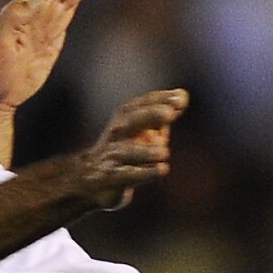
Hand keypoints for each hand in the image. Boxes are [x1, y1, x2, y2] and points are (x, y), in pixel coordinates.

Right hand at [70, 89, 183, 212]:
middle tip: (169, 114)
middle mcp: (117, 132)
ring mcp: (112, 155)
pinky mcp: (110, 177)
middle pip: (131, 120)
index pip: (142, 104)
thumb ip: (162, 114)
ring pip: (127, 151)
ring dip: (145, 151)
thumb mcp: (144, 129)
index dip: (160, 99)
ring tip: (165, 152)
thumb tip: (183, 96)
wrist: (89, 176)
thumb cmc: (126, 147)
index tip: (180, 98)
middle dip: (150, 115)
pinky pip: (126, 174)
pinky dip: (144, 172)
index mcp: (126, 117)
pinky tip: (161, 170)